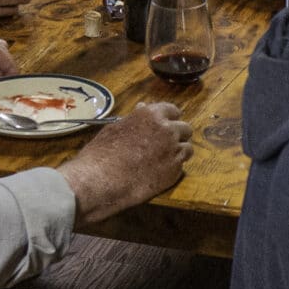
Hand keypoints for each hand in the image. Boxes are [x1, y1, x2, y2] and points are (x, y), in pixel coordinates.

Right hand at [58, 101, 191, 221]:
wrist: (101, 179)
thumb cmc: (102, 153)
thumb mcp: (116, 128)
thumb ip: (135, 118)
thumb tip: (143, 108)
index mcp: (152, 114)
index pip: (173, 111)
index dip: (169, 119)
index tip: (165, 126)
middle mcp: (167, 129)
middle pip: (185, 129)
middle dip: (177, 135)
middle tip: (164, 146)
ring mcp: (174, 150)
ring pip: (187, 148)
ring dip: (178, 152)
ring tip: (162, 161)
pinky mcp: (175, 171)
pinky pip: (182, 166)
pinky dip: (174, 168)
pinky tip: (159, 173)